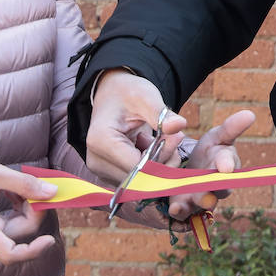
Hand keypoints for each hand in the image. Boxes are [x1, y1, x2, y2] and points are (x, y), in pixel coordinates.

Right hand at [0, 158, 58, 263]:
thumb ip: (24, 184)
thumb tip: (53, 193)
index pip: (10, 254)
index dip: (34, 250)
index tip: (51, 239)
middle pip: (20, 233)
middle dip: (32, 209)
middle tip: (33, 185)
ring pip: (17, 228)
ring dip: (25, 207)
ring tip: (15, 186)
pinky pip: (10, 226)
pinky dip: (17, 209)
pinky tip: (12, 193)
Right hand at [85, 69, 188, 183]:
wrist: (112, 95)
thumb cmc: (127, 93)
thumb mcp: (145, 97)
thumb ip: (161, 113)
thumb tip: (179, 125)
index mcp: (101, 141)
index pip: (138, 166)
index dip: (163, 156)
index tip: (176, 137)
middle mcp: (96, 161)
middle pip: (139, 178)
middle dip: (163, 161)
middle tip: (174, 137)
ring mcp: (100, 171)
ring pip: (140, 182)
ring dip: (158, 164)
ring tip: (161, 139)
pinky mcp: (108, 176)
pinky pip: (137, 181)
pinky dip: (150, 167)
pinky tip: (150, 147)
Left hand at [169, 108, 255, 220]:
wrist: (193, 168)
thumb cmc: (211, 151)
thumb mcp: (219, 136)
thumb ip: (232, 127)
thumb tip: (250, 114)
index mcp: (226, 163)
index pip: (228, 163)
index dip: (227, 164)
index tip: (226, 167)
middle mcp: (218, 184)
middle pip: (219, 189)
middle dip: (214, 190)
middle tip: (208, 192)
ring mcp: (202, 197)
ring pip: (202, 202)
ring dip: (196, 202)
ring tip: (188, 203)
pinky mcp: (187, 206)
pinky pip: (185, 211)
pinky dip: (179, 210)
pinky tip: (174, 208)